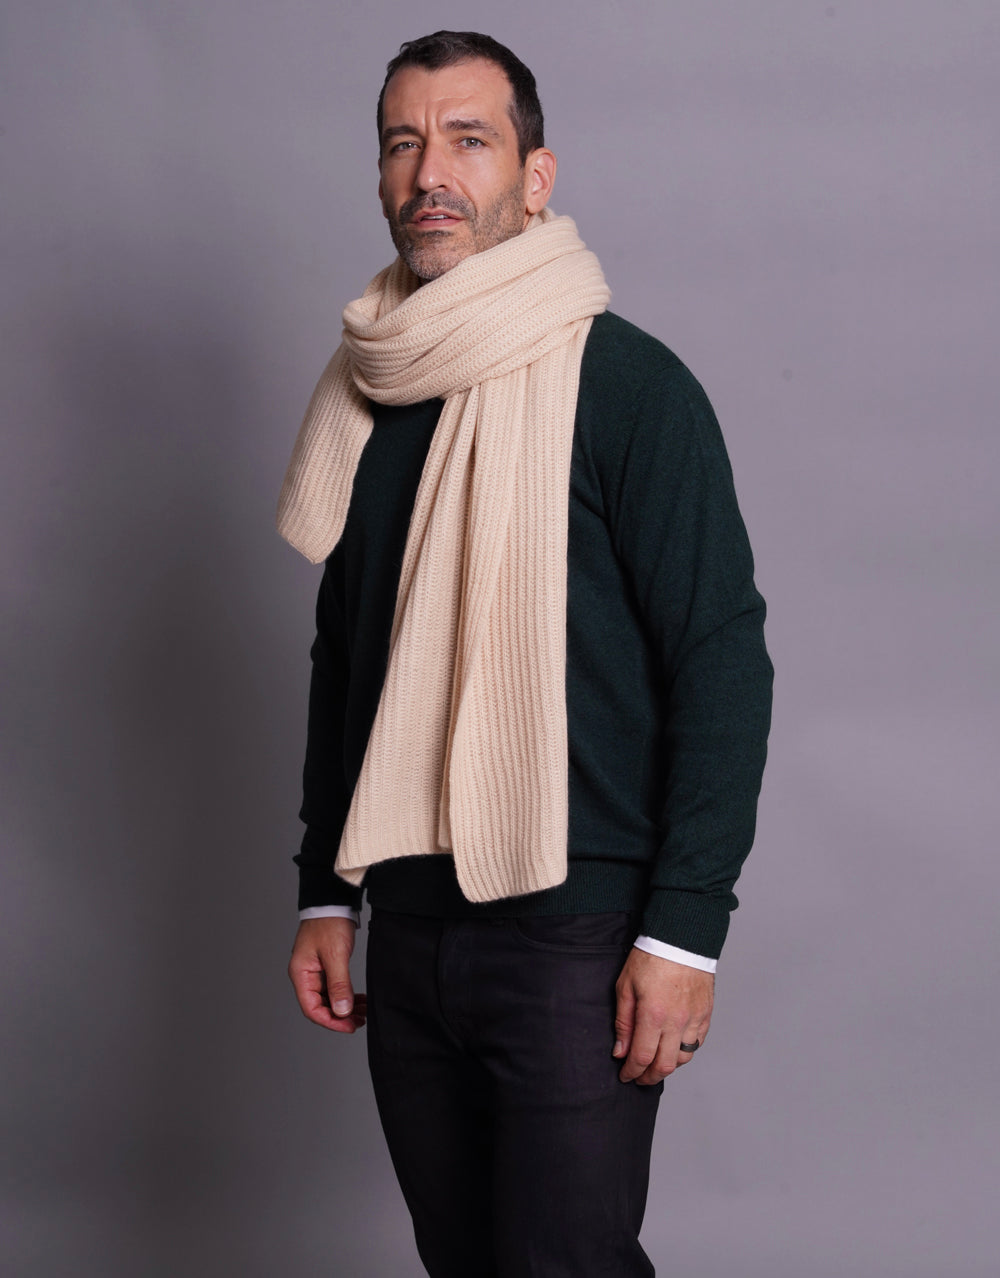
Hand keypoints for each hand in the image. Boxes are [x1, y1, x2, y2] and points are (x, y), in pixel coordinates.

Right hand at [288, 916, 367, 1032]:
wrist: (333, 900)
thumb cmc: (329, 922)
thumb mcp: (336, 955)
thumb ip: (339, 985)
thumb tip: (341, 1011)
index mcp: (301, 974)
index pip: (312, 1008)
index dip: (331, 1021)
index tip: (350, 1026)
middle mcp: (305, 975)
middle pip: (320, 1006)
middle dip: (340, 1016)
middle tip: (360, 1021)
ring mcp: (314, 971)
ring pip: (328, 998)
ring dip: (344, 1007)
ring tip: (363, 1011)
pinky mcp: (324, 966)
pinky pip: (333, 988)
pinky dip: (345, 995)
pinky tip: (358, 999)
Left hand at [613, 947, 713, 1084]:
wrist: (680, 938)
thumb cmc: (650, 957)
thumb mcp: (625, 986)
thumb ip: (623, 1022)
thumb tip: (620, 1051)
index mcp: (653, 1014)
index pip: (642, 1057)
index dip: (632, 1072)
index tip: (625, 1076)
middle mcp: (676, 1021)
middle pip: (664, 1066)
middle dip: (649, 1077)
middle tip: (638, 1077)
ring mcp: (694, 1019)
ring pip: (683, 1058)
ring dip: (668, 1066)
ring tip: (655, 1063)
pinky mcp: (705, 1014)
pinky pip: (697, 1043)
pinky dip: (684, 1051)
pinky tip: (673, 1048)